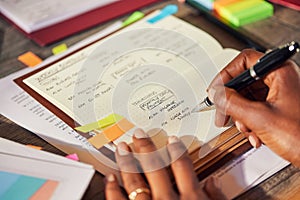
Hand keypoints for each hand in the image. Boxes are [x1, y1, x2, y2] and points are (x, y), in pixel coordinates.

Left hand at [105, 129, 226, 199]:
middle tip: (138, 134)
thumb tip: (213, 182)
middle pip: (156, 167)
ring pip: (136, 181)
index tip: (171, 140)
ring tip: (121, 148)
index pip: (183, 167)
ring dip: (127, 162)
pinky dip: (113, 190)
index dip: (176, 151)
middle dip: (146, 148)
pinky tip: (110, 178)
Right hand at [208, 49, 299, 165]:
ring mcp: (280, 94)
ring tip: (247, 129)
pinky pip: (256, 108)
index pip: (244, 61)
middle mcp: (280, 79)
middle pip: (244, 82)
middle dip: (233, 102)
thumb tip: (216, 94)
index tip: (216, 90)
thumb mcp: (260, 118)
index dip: (226, 75)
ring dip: (241, 116)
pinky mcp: (279, 107)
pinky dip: (250, 122)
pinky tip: (255, 135)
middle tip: (224, 114)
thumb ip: (232, 103)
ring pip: (248, 97)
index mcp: (280, 72)